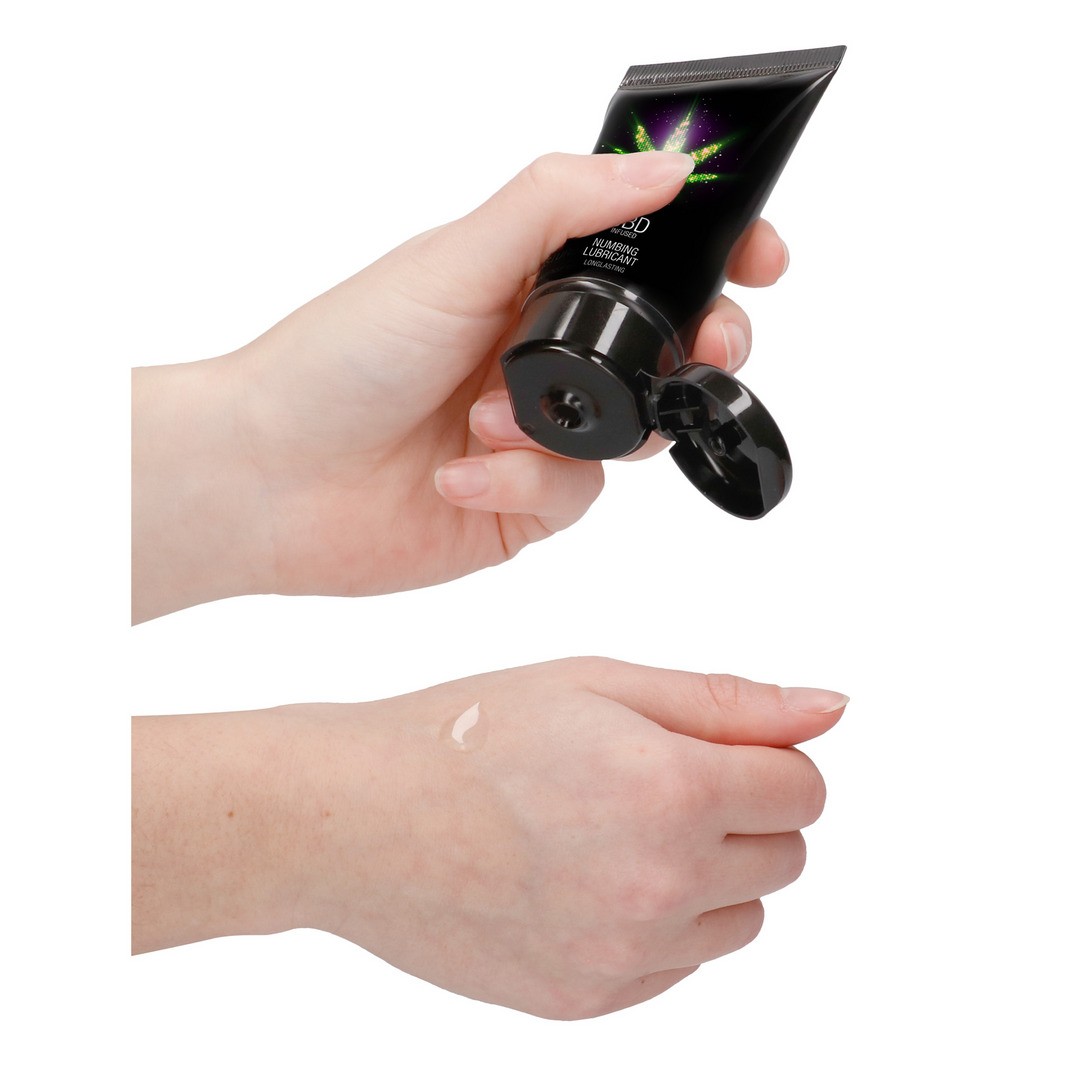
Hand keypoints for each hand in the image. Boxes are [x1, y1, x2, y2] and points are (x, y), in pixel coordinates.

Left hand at [132, 152, 788, 619]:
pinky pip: (573, 498)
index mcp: (525, 281)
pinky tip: (458, 477)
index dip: (713, 256)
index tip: (761, 259)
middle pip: (664, 353)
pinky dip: (521, 487)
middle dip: (695, 355)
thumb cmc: (338, 359)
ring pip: (628, 436)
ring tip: (484, 425)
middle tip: (707, 352)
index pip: (645, 259)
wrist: (269, 479)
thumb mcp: (453, 260)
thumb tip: (663, 167)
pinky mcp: (521, 503)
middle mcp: (538, 354)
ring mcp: (535, 431)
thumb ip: (558, 207)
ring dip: (568, 435)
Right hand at [132, 658, 844, 1018]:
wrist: (360, 816)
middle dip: (745, 811)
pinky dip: (659, 923)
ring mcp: (625, 955)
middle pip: (786, 856)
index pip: (804, 788)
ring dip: (710, 873)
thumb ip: (728, 701)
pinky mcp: (588, 1001)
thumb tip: (827, 708)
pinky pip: (677, 967)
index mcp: (671, 791)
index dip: (768, 757)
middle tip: (659, 779)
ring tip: (619, 828)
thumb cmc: (466, 736)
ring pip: (742, 919)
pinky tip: (589, 877)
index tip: (721, 747)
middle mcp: (661, 885)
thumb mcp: (600, 682)